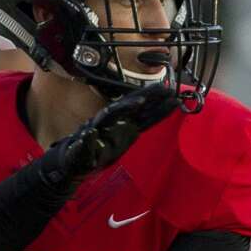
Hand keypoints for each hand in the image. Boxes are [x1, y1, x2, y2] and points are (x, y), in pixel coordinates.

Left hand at [48, 82, 178, 185]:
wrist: (78, 160)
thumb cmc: (78, 156)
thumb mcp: (78, 154)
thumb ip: (83, 146)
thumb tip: (89, 134)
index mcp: (101, 123)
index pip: (115, 112)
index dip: (126, 107)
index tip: (139, 102)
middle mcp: (113, 121)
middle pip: (132, 105)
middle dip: (147, 97)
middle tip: (166, 90)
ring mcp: (123, 124)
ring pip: (142, 110)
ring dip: (156, 102)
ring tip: (173, 95)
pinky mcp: (130, 131)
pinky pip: (147, 121)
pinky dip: (159, 113)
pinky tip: (171, 104)